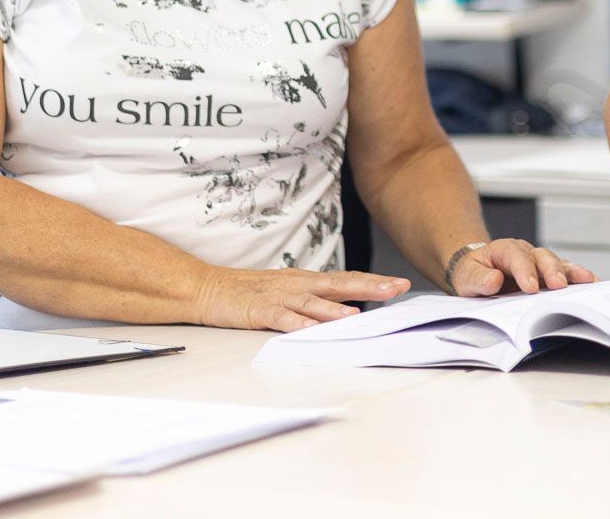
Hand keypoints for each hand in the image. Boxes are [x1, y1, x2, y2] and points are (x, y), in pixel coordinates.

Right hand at [197, 266, 411, 332]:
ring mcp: (278, 296)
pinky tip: (310, 330)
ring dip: (335, 309)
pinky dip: (297, 324)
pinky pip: (281, 318)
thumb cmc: (250, 293)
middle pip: (339, 284)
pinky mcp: (259, 310)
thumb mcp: (288, 293)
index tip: (401, 284)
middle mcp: (297, 285)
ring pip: (312, 301)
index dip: (374, 282)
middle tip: (396, 288)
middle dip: (369, 286)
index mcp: (306, 281)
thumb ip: (316, 301)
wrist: (208, 288)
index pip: (347, 279)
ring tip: (357, 316)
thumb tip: (347, 310)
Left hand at [448, 238, 598, 296]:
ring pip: (558, 263)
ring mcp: (540, 264)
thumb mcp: (466, 277)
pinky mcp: (548, 276)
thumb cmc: (474, 273)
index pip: (516, 256)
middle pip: (542, 257)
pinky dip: (578, 279)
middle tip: (559, 285)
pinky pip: (566, 274)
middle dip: (552, 271)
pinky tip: (592, 284)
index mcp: (504, 250)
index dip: (525, 270)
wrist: (478, 272)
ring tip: (587, 281)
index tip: (530, 288)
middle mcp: (526, 253)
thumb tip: (492, 280)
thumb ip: (477, 278)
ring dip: (572, 273)